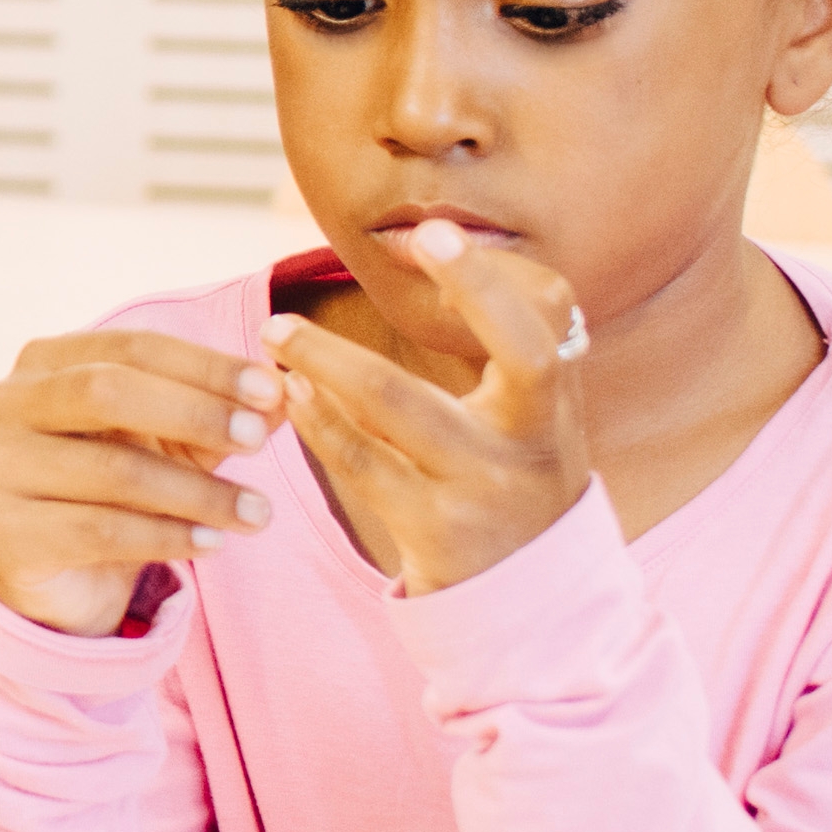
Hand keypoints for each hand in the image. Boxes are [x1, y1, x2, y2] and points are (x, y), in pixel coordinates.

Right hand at [0, 329, 294, 636]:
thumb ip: (221, 413)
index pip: (132, 347)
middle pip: (105, 391)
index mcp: (43, 362)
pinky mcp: (4, 535)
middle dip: (194, 412)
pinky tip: (214, 544)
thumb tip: (288, 391)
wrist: (61, 577)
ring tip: (258, 512)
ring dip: (198, 492)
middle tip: (260, 441)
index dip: (205, 366)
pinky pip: (100, 532)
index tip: (273, 389)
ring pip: (112, 471)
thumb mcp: (173, 443)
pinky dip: (167, 537)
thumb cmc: (117, 489)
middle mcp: (5, 405)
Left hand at [271, 219, 594, 594]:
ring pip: (400, 402)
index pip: (555, 317)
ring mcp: (484, 487)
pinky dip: (317, 419)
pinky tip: (288, 392)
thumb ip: (502, 346)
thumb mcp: (532, 419)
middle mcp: (531, 442)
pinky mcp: (434, 530)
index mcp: (554, 406)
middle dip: (473, 286)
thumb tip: (423, 244)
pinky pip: (361, 462)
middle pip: (517, 350)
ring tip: (277, 332)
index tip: (437, 232)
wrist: (528, 599)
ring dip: (329, 356)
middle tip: (414, 237)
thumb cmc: (512, 481)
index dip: (499, 273)